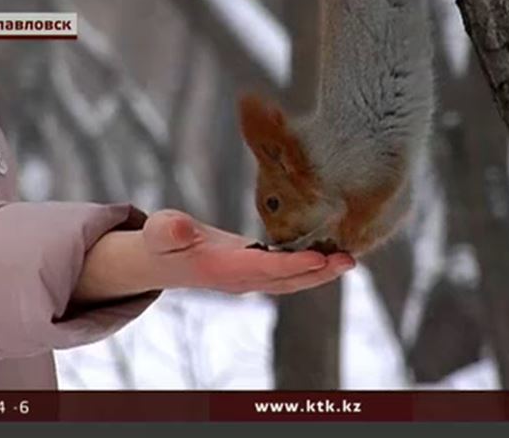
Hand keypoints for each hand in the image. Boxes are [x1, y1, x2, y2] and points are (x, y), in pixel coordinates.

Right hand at [74, 210, 355, 302]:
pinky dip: (310, 266)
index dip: (292, 264)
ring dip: (320, 273)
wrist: (162, 262)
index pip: (263, 268)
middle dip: (319, 273)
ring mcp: (250, 279)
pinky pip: (288, 273)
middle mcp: (241, 280)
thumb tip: (177, 228)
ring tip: (348, 259)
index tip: (320, 257)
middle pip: (286, 280)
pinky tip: (330, 253)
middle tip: (349, 260)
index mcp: (222, 270)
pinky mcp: (256, 271)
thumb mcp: (159, 231)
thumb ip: (168, 230)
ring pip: (291, 280)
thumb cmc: (162, 243)